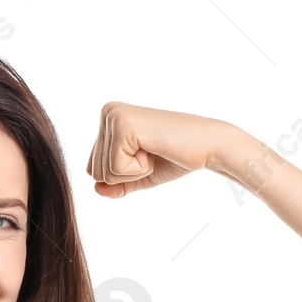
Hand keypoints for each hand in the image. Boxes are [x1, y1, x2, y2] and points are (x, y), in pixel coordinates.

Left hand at [85, 103, 227, 198]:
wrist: (207, 146)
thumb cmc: (175, 156)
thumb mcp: (139, 174)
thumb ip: (116, 184)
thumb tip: (95, 189)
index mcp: (109, 118)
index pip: (93, 168)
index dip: (123, 173)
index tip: (147, 154)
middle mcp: (108, 112)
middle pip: (94, 171)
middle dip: (126, 174)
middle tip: (152, 153)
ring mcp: (115, 117)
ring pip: (103, 173)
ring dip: (134, 171)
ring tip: (154, 150)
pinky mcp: (124, 127)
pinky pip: (115, 170)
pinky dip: (139, 169)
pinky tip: (155, 149)